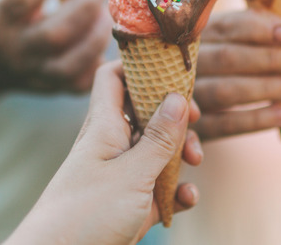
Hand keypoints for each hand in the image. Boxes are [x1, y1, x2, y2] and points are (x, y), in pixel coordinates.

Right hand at [0, 0, 110, 92]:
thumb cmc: (1, 16)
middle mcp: (12, 50)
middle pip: (54, 34)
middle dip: (85, 5)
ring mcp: (30, 74)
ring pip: (69, 65)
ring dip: (96, 36)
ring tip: (105, 13)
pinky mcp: (47, 90)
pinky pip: (79, 84)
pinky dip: (96, 64)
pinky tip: (101, 41)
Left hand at [6, 61, 202, 244]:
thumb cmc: (86, 214)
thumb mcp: (131, 174)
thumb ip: (158, 137)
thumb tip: (178, 95)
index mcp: (104, 126)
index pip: (114, 77)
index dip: (140, 66)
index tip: (171, 68)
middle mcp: (112, 145)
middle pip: (146, 112)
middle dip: (175, 116)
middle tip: (194, 122)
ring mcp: (121, 175)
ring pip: (157, 150)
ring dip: (181, 154)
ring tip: (194, 164)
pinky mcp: (130, 204)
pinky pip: (159, 188)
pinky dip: (176, 190)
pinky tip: (186, 199)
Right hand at [193, 9, 280, 140]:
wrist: (183, 108)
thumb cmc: (221, 65)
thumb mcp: (230, 42)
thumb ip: (255, 32)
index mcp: (195, 35)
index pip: (226, 27)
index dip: (259, 30)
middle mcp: (183, 63)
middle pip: (226, 58)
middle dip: (269, 58)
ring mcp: (184, 96)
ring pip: (224, 91)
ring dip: (265, 88)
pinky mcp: (193, 128)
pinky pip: (224, 125)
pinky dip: (254, 120)